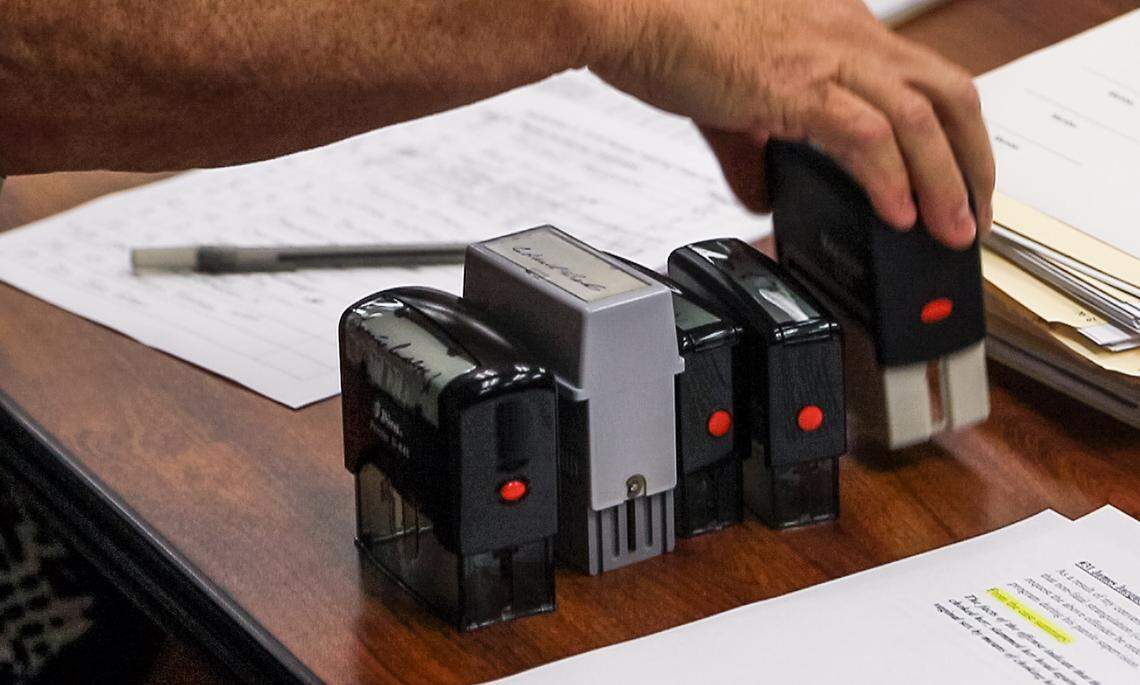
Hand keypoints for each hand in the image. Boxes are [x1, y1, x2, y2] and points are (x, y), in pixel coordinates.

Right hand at [588, 0, 993, 248]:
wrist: (629, 14)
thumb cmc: (673, 34)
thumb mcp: (729, 100)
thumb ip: (753, 151)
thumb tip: (762, 193)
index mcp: (840, 30)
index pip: (926, 81)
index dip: (954, 136)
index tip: (956, 180)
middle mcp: (849, 36)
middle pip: (951, 95)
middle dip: (974, 163)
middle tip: (974, 216)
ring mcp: (829, 57)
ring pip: (922, 121)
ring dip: (947, 183)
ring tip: (951, 232)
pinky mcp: (798, 86)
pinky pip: (869, 137)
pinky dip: (892, 180)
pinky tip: (899, 215)